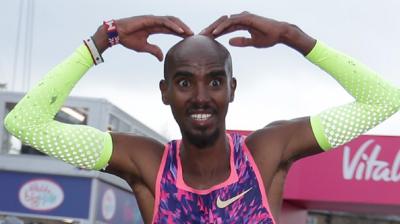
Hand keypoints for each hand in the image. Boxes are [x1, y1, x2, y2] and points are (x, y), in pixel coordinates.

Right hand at [94, 15, 192, 60]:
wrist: (116, 34)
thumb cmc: (128, 39)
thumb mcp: (144, 47)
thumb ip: (154, 50)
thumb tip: (162, 58)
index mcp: (154, 27)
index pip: (170, 29)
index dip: (179, 32)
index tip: (188, 38)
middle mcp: (155, 21)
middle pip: (173, 23)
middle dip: (183, 28)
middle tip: (192, 35)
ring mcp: (152, 19)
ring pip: (171, 20)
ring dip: (181, 26)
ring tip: (189, 32)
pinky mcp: (149, 19)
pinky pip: (164, 22)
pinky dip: (173, 26)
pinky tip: (180, 31)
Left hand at [200, 12, 314, 54]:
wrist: (281, 34)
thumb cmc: (269, 38)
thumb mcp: (252, 42)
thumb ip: (241, 41)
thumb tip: (229, 42)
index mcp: (242, 23)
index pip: (225, 27)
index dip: (216, 33)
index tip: (206, 39)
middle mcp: (242, 18)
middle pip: (223, 23)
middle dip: (211, 29)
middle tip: (200, 36)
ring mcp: (244, 17)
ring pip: (225, 21)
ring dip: (214, 28)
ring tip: (204, 35)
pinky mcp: (247, 18)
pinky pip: (232, 22)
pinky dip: (223, 27)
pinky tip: (215, 33)